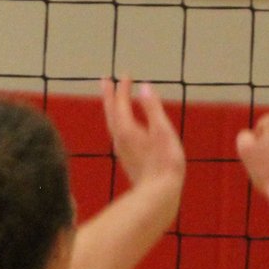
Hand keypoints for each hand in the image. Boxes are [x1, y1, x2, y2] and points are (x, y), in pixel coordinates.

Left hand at [99, 77, 185, 196]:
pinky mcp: (127, 157)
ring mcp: (122, 149)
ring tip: (112, 99)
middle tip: (104, 80)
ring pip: (112, 123)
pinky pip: (117, 132)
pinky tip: (124, 126)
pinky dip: (118, 121)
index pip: (121, 102)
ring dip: (111, 108)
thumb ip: (153, 108)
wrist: (158, 194)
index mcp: (127, 128)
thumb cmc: (164, 162)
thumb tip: (145, 87)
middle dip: (108, 95)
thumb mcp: (162, 131)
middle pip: (111, 112)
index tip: (126, 75)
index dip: (123, 88)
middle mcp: (120, 137)